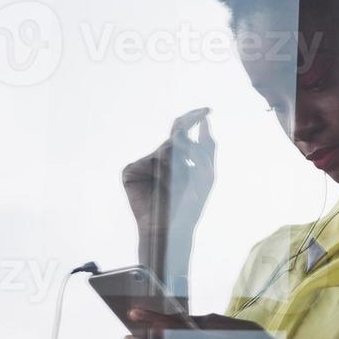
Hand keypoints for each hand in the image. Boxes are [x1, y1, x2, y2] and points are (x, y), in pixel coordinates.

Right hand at [122, 107, 216, 237]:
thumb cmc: (189, 206)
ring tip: (186, 175)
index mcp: (178, 158)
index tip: (208, 110)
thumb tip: (205, 123)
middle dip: (188, 125)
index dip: (195, 119)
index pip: (184, 132)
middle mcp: (161, 158)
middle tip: (201, 115)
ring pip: (165, 149)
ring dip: (181, 159)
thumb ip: (205, 149)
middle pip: (174, 134)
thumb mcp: (204, 175)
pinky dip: (161, 169)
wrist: (169, 229)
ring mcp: (145, 164)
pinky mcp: (131, 172)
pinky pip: (147, 162)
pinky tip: (165, 183)